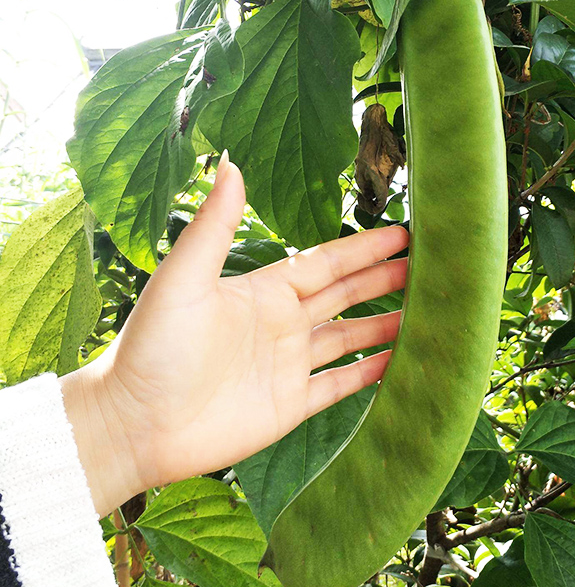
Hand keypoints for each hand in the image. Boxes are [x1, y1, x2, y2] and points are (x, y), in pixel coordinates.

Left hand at [60, 153, 407, 515]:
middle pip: (347, 295)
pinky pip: (342, 385)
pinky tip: (401, 363)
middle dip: (385, 279)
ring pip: (351, 338)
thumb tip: (231, 162)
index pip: (326, 263)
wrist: (133, 424)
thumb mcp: (183, 280)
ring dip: (387, 325)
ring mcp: (289, 365)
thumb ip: (214, 226)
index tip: (402, 232)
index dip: (364, 248)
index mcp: (263, 291)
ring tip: (429, 313)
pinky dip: (372, 374)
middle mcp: (282, 324)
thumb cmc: (152, 348)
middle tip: (429, 267)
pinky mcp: (291, 405)